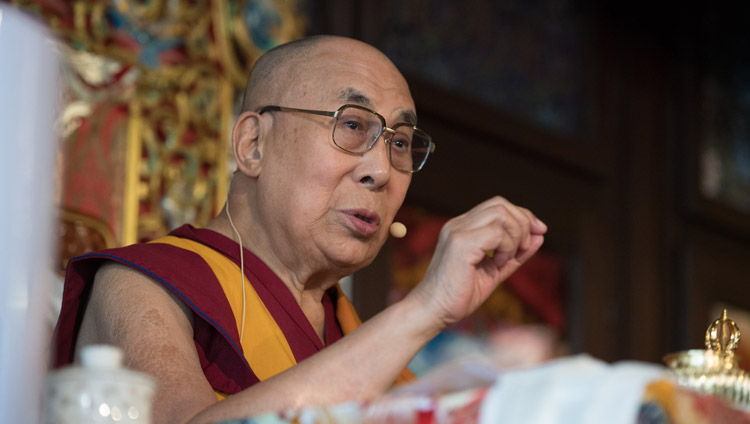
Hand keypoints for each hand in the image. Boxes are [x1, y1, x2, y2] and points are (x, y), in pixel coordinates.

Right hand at [409, 196, 546, 327]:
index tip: (538, 232)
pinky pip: (496, 233)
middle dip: (523, 223)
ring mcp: (458, 232)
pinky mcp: (461, 244)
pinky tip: (497, 264)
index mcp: (463, 227)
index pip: (497, 206)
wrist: (433, 311)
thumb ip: (515, 253)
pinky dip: (506, 248)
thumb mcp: (494, 270)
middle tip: (525, 247)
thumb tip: (540, 235)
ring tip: (506, 259)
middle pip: (501, 205)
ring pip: (501, 214)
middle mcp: (458, 224)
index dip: (522, 215)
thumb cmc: (460, 295)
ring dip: (515, 236)